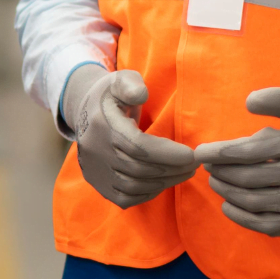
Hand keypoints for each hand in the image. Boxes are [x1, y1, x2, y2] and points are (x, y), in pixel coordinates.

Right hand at [63, 64, 197, 208]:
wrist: (84, 114)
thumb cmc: (112, 96)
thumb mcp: (121, 80)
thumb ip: (131, 84)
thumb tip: (142, 94)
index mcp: (102, 124)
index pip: (137, 146)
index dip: (167, 154)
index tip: (191, 155)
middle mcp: (95, 151)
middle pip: (139, 168)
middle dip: (172, 169)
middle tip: (194, 164)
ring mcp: (94, 170)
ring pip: (133, 186)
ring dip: (164, 182)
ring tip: (184, 172)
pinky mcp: (98, 184)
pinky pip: (125, 198)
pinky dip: (148, 193)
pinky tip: (163, 182)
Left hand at [192, 88, 279, 237]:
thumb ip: (277, 97)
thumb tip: (248, 102)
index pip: (248, 151)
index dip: (218, 153)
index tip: (200, 152)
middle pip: (246, 177)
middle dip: (220, 172)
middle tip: (207, 166)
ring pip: (251, 200)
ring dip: (225, 191)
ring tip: (215, 181)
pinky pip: (262, 223)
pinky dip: (239, 216)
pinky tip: (227, 204)